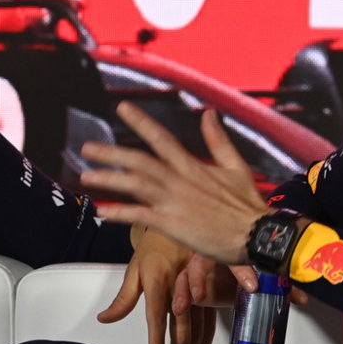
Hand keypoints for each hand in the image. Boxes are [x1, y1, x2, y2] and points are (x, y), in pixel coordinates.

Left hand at [82, 102, 268, 264]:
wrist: (256, 234)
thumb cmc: (248, 205)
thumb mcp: (236, 166)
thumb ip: (218, 140)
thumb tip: (209, 113)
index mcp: (193, 166)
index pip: (161, 138)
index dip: (140, 122)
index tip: (122, 108)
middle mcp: (179, 180)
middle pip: (139, 161)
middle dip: (111, 153)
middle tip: (87, 148)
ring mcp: (173, 202)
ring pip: (134, 185)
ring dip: (108, 180)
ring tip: (86, 177)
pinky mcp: (172, 224)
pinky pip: (140, 216)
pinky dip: (119, 213)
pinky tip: (102, 211)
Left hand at [98, 228, 216, 343]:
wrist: (180, 223)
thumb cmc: (154, 246)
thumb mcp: (134, 269)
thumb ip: (123, 298)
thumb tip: (105, 319)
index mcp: (159, 279)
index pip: (157, 316)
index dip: (157, 341)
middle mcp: (180, 286)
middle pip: (181, 329)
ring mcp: (198, 290)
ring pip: (197, 330)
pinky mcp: (210, 294)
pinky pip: (209, 323)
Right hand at [181, 254, 309, 308]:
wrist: (230, 266)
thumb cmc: (246, 265)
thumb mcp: (263, 273)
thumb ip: (281, 284)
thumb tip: (302, 299)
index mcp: (234, 246)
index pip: (237, 253)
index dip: (243, 270)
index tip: (253, 287)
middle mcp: (214, 252)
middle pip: (204, 258)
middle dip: (203, 276)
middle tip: (206, 294)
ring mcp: (198, 264)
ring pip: (190, 270)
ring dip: (188, 286)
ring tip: (190, 301)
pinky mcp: (188, 279)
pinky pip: (180, 284)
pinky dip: (180, 295)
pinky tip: (180, 308)